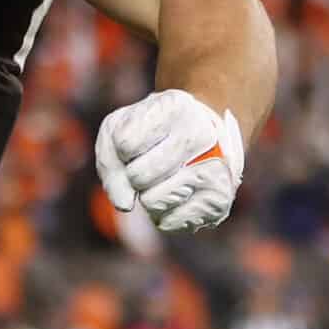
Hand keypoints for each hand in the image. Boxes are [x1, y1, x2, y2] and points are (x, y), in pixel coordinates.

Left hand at [95, 89, 244, 234]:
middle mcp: (201, 134)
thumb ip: (109, 162)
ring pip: (152, 201)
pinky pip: (168, 222)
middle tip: (151, 162)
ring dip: (147, 196)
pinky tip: (177, 195)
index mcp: (175, 106)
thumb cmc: (152, 134)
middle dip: (134, 175)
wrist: (204, 140)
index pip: (125, 144)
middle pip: (138, 176)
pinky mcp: (218, 202)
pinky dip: (162, 214)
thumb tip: (124, 204)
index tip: (139, 139)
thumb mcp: (120, 130)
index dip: (123, 149)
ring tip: (165, 178)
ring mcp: (215, 169)